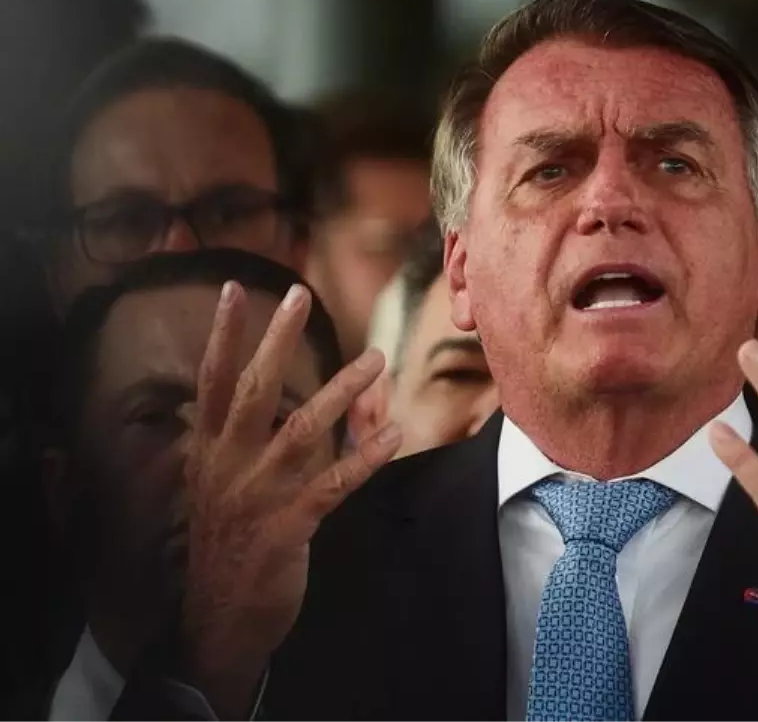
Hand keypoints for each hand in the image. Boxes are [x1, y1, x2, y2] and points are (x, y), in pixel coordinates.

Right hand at [179, 282, 402, 719]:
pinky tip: (393, 433)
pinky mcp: (289, 527)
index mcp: (210, 453)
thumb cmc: (227, 546)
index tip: (235, 289)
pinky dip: (365, 457)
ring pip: (302, 430)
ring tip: (376, 358)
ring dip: (341, 391)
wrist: (219, 621)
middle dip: (277, 340)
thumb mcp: (219, 489)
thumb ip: (244, 445)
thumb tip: (281, 402)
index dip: (224, 336)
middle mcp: (229, 466)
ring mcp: (259, 496)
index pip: (213, 382)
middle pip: (254, 390)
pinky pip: (334, 483)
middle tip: (300, 295)